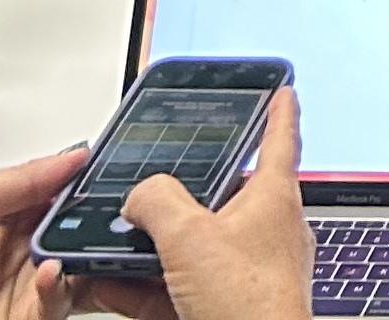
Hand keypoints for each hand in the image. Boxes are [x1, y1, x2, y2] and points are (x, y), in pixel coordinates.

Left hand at [0, 146, 83, 319]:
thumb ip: (16, 179)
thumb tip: (71, 158)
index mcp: (9, 216)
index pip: (61, 192)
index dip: (82, 180)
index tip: (100, 168)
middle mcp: (24, 251)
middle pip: (78, 228)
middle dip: (92, 215)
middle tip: (101, 204)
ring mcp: (28, 288)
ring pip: (79, 267)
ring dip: (84, 254)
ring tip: (76, 242)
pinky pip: (57, 306)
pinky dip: (59, 289)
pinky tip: (51, 273)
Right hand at [85, 87, 311, 319]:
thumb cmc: (251, 305)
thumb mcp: (191, 237)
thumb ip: (158, 202)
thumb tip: (142, 194)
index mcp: (274, 198)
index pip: (280, 138)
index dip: (279, 109)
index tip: (282, 89)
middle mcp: (265, 233)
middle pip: (221, 198)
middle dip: (181, 195)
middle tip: (150, 185)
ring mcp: (245, 275)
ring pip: (191, 250)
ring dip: (151, 247)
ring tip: (113, 238)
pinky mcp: (223, 310)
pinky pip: (175, 290)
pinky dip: (141, 286)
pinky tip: (107, 283)